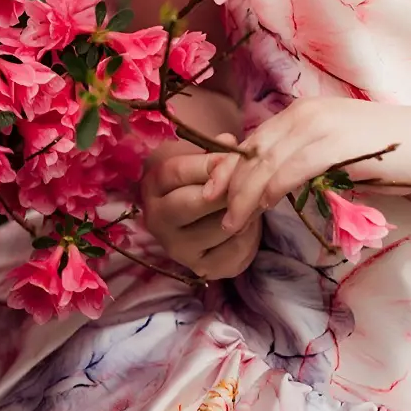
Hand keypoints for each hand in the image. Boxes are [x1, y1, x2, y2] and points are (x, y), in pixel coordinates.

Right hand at [141, 151, 261, 279]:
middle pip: (197, 202)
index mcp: (154, 185)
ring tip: (256, 199)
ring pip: (220, 226)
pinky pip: (235, 249)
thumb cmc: (204, 180)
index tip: (233, 155)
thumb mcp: (205, 159)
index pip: (178, 172)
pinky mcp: (201, 268)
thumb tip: (229, 143)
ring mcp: (177, 248)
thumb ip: (217, 152)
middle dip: (229, 190)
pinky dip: (250, 234)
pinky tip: (250, 223)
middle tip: (253, 181)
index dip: (210, 163)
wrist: (204, 217)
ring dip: (245, 211)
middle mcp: (158, 220)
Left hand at [204, 98, 410, 233]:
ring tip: (231, 221)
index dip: (230, 167)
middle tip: (212, 209)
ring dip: (244, 193)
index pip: (254, 140)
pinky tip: (262, 207)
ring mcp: (320, 125)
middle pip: (253, 150)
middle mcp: (306, 113)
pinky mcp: (334, 143)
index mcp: (303, 112)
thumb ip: (307, 161)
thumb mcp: (338, 153)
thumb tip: (279, 184)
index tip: (213, 191)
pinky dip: (272, 188)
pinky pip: (292, 168)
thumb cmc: (388, 153)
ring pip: (266, 161)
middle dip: (228, 182)